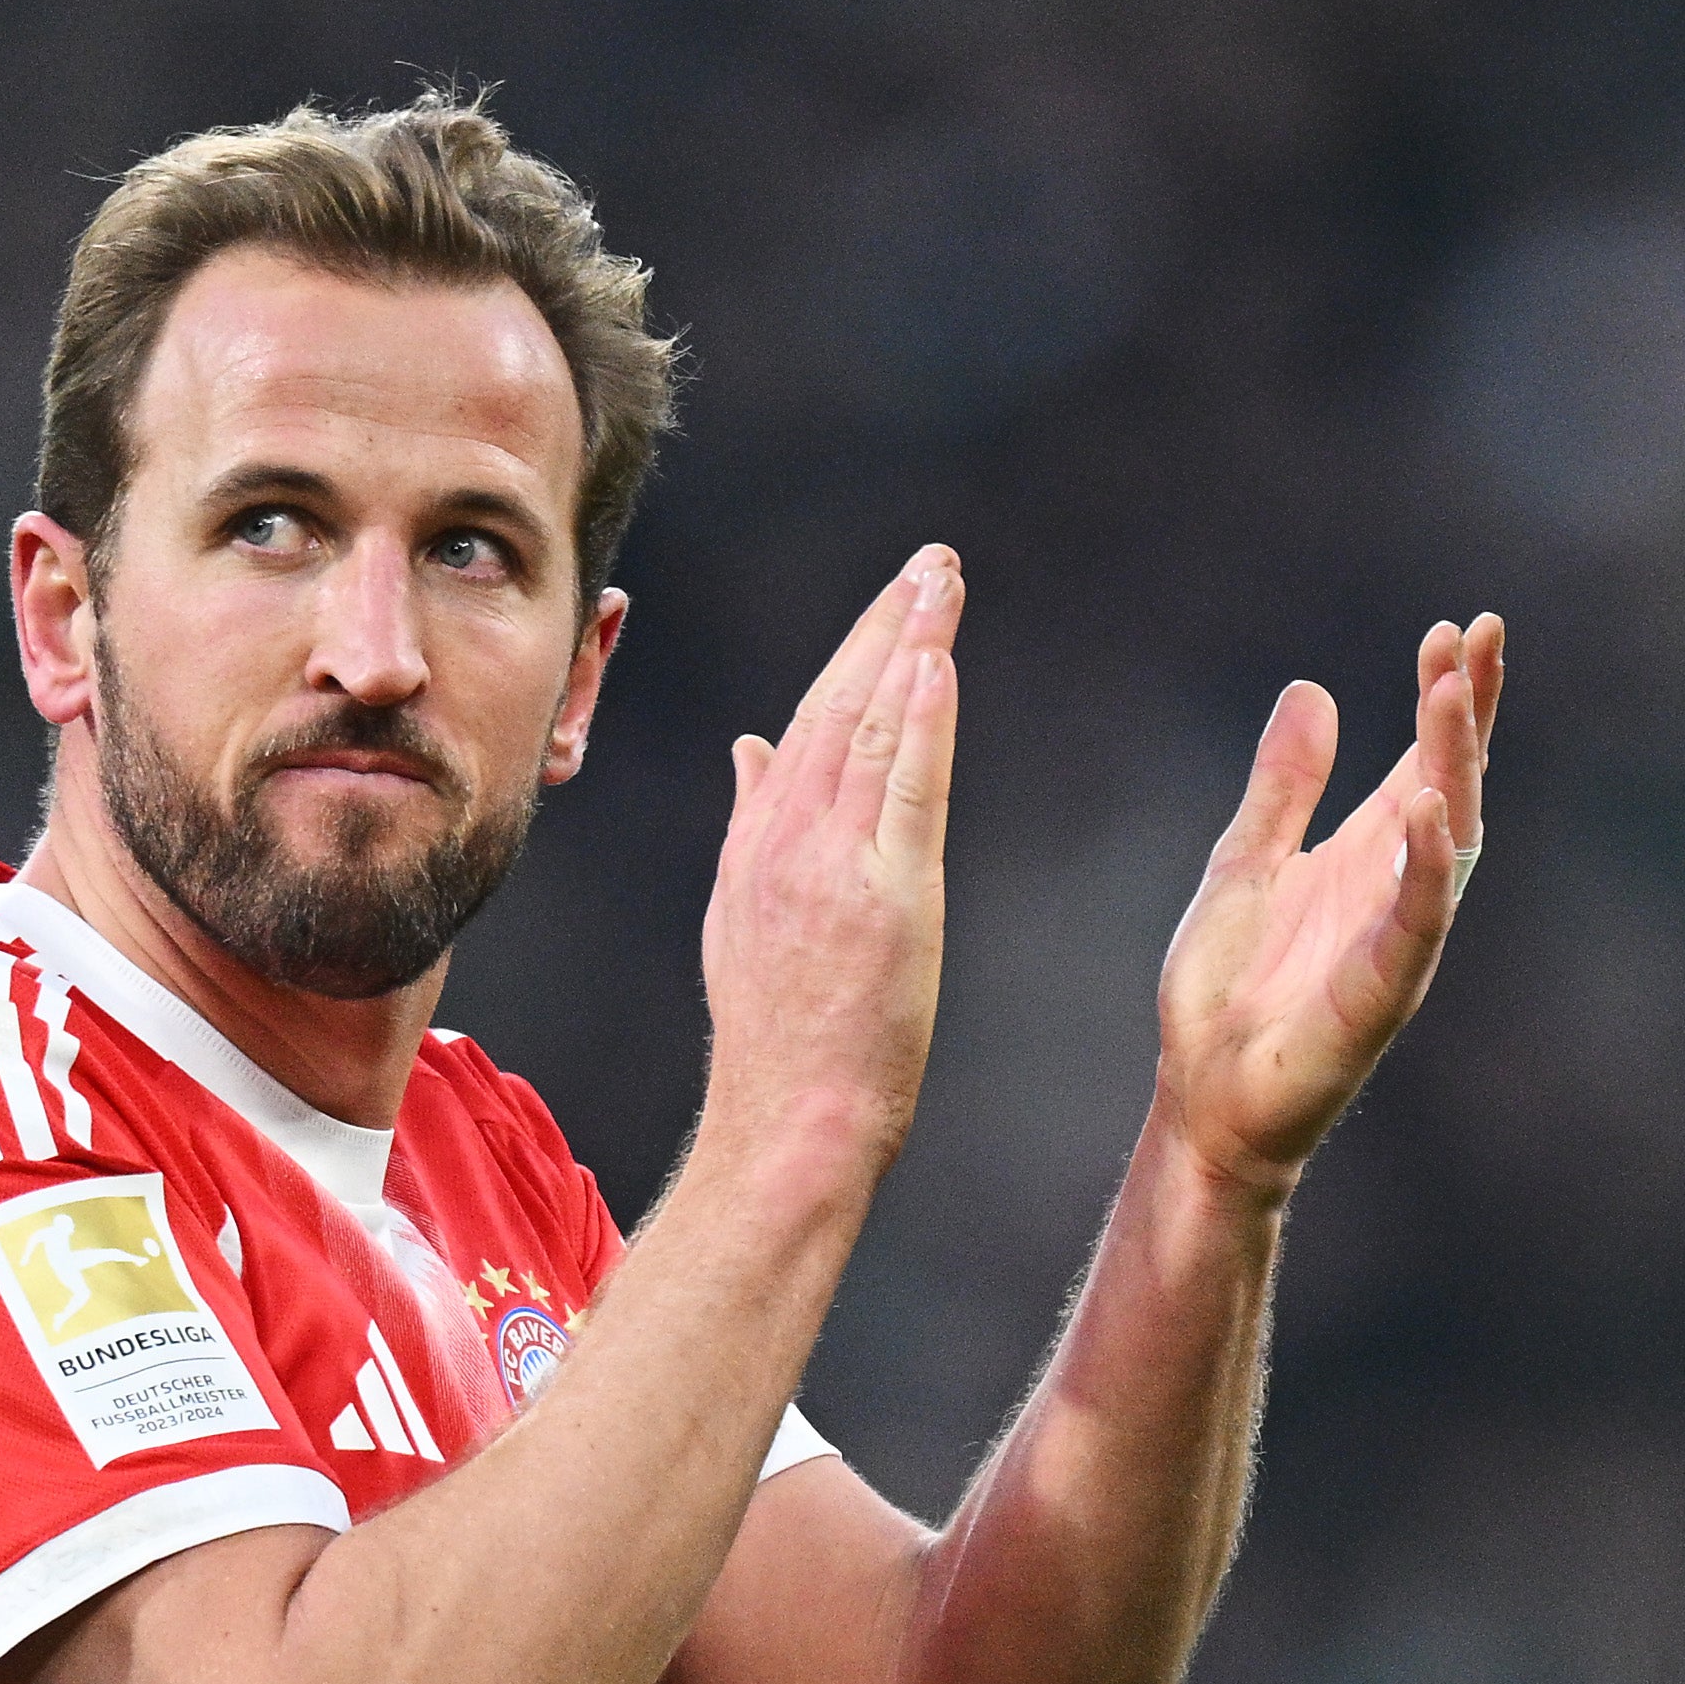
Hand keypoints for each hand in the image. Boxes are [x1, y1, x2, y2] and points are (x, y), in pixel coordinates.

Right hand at [699, 546, 964, 1187]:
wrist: (788, 1121)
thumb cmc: (780, 1038)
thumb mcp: (741, 917)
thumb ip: (751, 823)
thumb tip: (752, 746)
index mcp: (758, 842)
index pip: (810, 722)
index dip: (853, 654)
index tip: (892, 600)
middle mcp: (787, 841)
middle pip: (840, 706)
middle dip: (885, 625)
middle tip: (931, 562)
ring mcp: (834, 866)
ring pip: (872, 730)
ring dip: (910, 646)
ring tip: (943, 583)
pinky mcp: (885, 899)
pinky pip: (903, 790)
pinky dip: (919, 720)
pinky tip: (934, 662)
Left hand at [1156, 615, 1502, 1196]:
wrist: (1202, 1097)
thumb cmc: (1225, 995)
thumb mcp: (1245, 862)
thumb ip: (1283, 786)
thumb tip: (1313, 691)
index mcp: (1367, 856)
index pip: (1426, 761)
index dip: (1449, 699)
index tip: (1460, 629)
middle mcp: (1397, 890)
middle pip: (1452, 784)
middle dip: (1465, 712)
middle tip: (1472, 637)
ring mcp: (1397, 939)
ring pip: (1448, 839)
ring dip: (1454, 763)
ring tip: (1452, 690)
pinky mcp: (1380, 992)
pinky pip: (1418, 921)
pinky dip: (1426, 864)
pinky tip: (1426, 804)